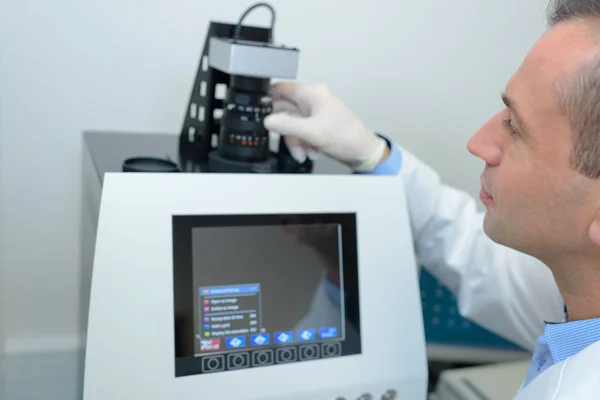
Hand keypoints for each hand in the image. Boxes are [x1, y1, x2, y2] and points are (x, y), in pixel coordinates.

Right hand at [263, 82, 388, 170]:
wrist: (364, 152)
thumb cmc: (346, 138)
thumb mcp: (312, 133)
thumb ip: (287, 126)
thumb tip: (267, 121)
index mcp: (312, 94)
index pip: (281, 89)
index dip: (269, 101)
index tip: (262, 115)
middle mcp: (313, 99)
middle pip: (285, 110)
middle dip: (286, 130)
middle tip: (291, 143)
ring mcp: (315, 112)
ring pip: (292, 124)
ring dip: (296, 141)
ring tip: (304, 153)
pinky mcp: (317, 124)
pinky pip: (301, 131)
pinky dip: (303, 143)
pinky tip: (310, 152)